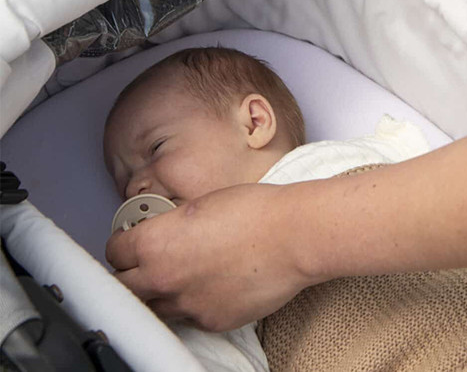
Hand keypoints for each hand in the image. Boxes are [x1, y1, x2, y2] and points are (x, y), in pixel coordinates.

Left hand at [106, 183, 311, 330]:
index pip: (114, 252)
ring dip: (160, 293)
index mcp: (155, 243)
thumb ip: (170, 226)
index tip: (132, 241)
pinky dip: (194, 303)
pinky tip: (214, 283)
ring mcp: (186, 306)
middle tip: (148, 262)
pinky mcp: (210, 322)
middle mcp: (163, 279)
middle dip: (131, 274)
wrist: (293, 236)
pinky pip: (189, 317)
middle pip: (123, 288)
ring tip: (183, 273)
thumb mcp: (200, 203)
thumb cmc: (255, 210)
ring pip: (154, 307)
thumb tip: (161, 235)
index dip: (123, 243)